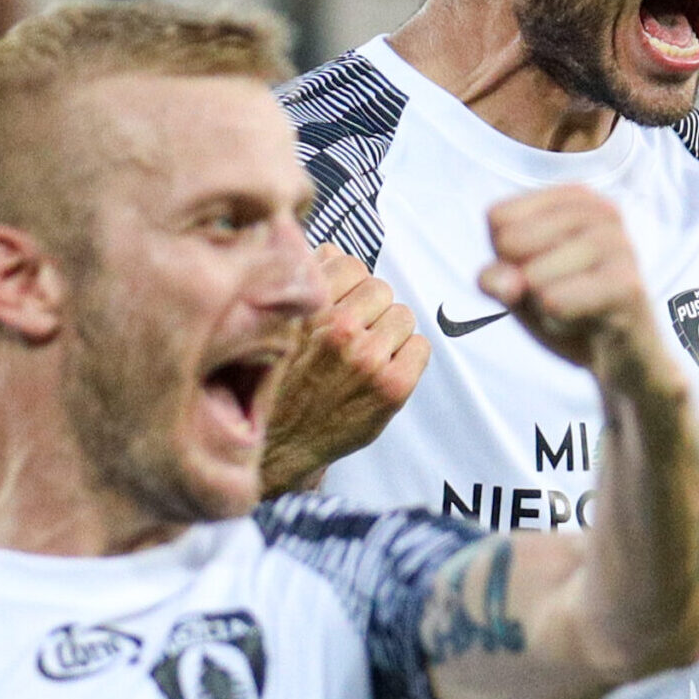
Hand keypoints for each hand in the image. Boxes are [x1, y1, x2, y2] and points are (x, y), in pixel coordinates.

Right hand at [258, 244, 428, 494]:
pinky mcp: (392, 387)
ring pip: (403, 315)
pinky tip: (384, 371)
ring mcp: (368, 360)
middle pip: (380, 288)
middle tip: (355, 335)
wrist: (278, 446)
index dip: (347, 285)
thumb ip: (304, 286)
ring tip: (367, 355)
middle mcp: (338, 331)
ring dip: (390, 332)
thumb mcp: (278, 326)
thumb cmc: (278, 383)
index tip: (340, 305)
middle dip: (370, 308)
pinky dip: (407, 356)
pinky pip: (420, 347)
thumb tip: (332, 252)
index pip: (349, 264)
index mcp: (308, 309)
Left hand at [479, 186, 663, 371]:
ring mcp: (617, 245)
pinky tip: (586, 322)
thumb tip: (500, 279)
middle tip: (563, 294)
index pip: (498, 217)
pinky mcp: (625, 285)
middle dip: (524, 282)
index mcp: (575, 199)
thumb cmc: (570, 311)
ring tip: (578, 308)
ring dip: (542, 306)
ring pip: (532, 275)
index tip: (545, 270)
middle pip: (511, 242)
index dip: (507, 258)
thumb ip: (498, 278)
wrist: (624, 359)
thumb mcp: (520, 290)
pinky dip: (557, 322)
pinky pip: (554, 302)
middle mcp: (600, 212)